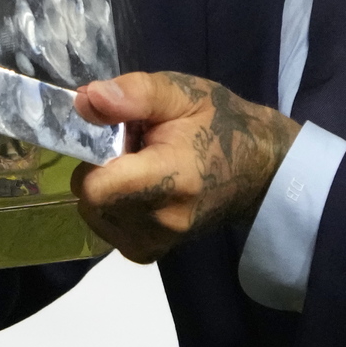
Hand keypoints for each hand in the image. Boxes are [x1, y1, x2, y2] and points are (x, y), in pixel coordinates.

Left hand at [71, 72, 299, 263]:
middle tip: (133, 147)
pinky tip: (142, 188)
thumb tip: (85, 99)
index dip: (92, 157)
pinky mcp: (152, 253)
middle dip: (100, 169)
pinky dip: (115, 207)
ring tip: (142, 166)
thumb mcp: (183, 93)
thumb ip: (134, 94)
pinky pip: (110, 228)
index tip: (116, 136)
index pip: (95, 188)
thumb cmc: (222, 124)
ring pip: (97, 215)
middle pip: (92, 201)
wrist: (260, 170)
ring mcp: (157, 243)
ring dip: (107, 189)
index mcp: (170, 180)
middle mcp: (161, 223)